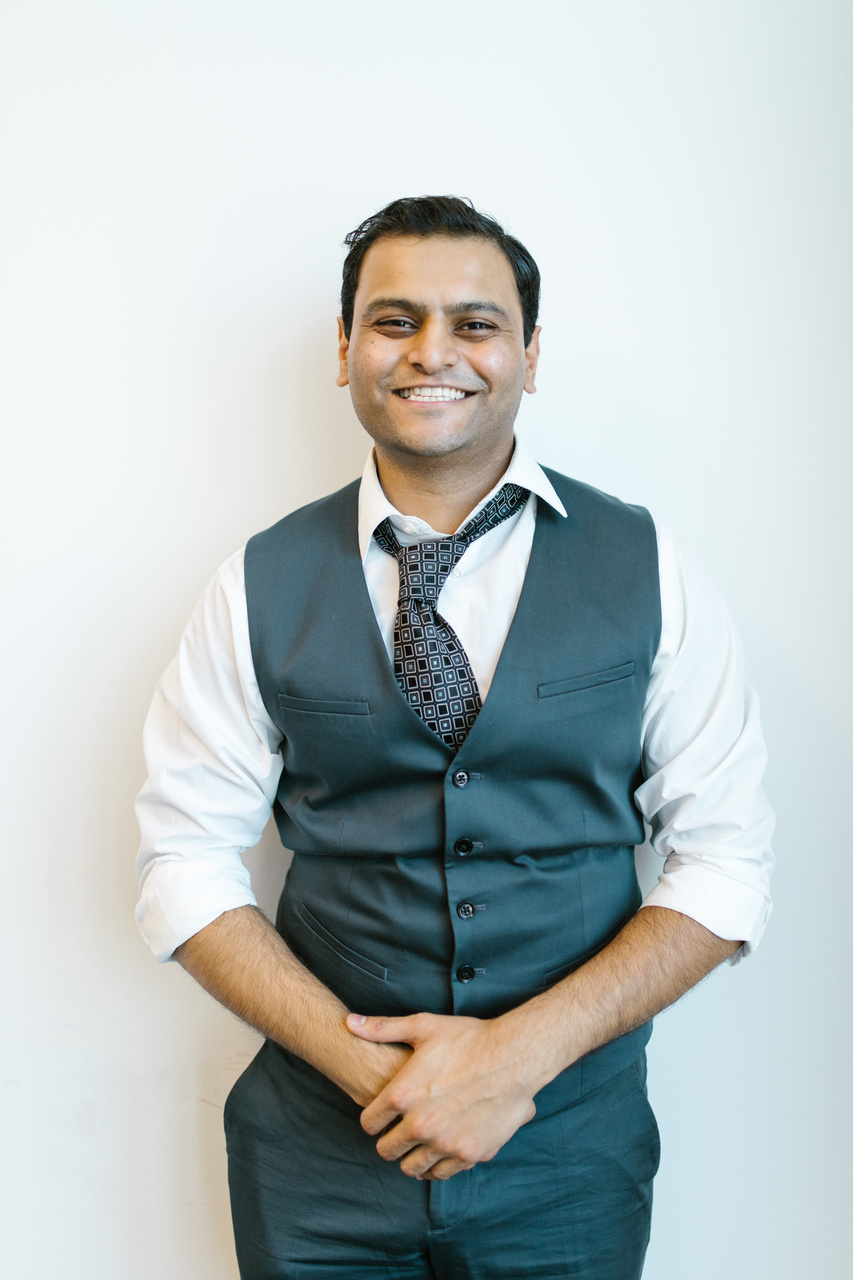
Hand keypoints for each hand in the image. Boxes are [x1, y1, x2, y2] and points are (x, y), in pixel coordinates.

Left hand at [346, 1011, 538, 1180]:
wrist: (514, 1056)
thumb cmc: (468, 1039)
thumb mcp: (423, 1027)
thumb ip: (383, 1029)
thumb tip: (350, 1023)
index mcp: (402, 1095)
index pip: (369, 1124)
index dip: (374, 1118)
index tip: (384, 1113)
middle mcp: (419, 1124)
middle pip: (386, 1150)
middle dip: (390, 1140)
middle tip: (401, 1129)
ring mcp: (444, 1143)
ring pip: (412, 1168)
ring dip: (412, 1156)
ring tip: (420, 1141)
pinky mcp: (468, 1155)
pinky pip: (441, 1173)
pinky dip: (438, 1165)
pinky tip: (442, 1148)